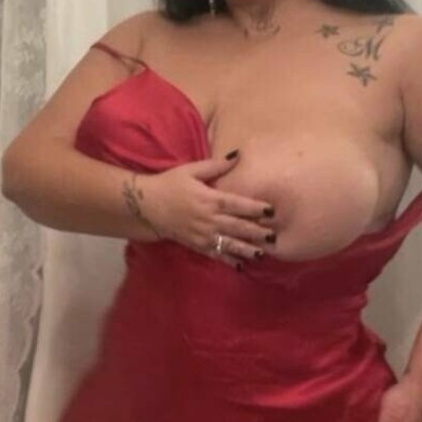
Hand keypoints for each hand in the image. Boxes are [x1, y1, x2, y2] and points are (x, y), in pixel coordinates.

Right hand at [143, 151, 274, 268]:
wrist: (146, 206)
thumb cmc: (170, 184)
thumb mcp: (191, 170)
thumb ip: (216, 166)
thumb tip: (238, 155)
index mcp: (210, 199)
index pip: (238, 205)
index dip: (256, 208)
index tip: (272, 212)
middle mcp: (209, 219)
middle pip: (238, 227)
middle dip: (257, 232)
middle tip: (274, 236)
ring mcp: (202, 235)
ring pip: (229, 244)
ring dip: (247, 249)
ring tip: (262, 254)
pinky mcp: (196, 245)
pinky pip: (215, 254)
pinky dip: (228, 260)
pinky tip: (241, 266)